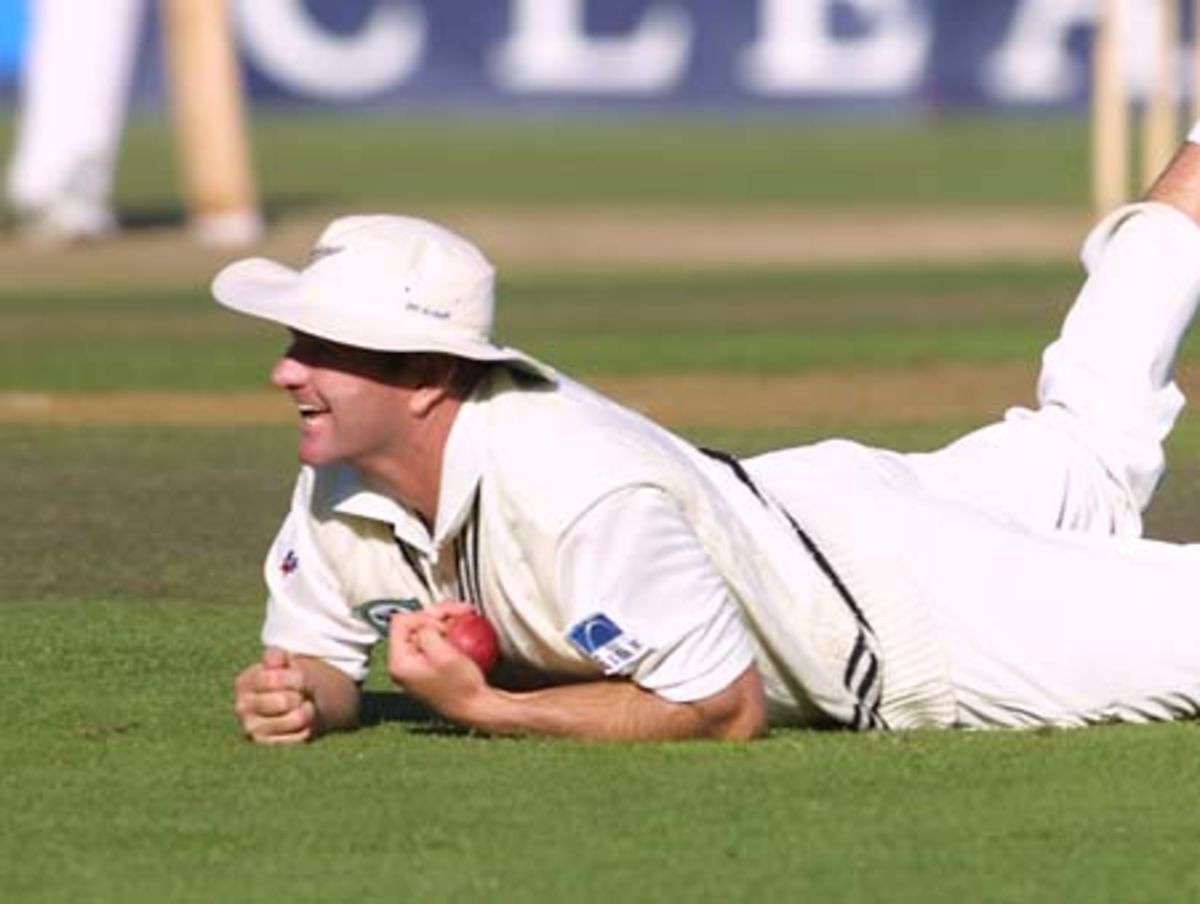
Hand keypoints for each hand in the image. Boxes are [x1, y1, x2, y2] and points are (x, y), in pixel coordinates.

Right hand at [233, 647, 317, 743]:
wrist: (304, 702)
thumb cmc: (293, 679)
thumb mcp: (288, 662)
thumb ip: (279, 657)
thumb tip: (274, 655)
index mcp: (243, 682)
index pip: (274, 680)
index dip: (296, 678)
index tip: (299, 677)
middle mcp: (241, 707)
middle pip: (284, 701)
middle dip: (300, 695)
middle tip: (300, 695)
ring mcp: (251, 729)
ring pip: (294, 719)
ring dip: (307, 711)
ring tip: (302, 707)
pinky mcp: (266, 746)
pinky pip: (296, 737)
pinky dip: (305, 728)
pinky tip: (300, 724)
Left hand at [387, 601, 493, 722]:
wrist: (476, 710)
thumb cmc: (461, 688)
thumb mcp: (443, 654)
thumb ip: (427, 632)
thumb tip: (424, 624)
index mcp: (399, 662)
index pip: (401, 622)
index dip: (424, 616)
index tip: (442, 624)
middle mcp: (404, 664)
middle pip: (414, 624)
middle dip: (437, 614)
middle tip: (459, 612)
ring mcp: (417, 666)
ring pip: (426, 630)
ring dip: (446, 619)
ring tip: (465, 615)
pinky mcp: (430, 667)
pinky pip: (436, 641)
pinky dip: (450, 632)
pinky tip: (465, 627)